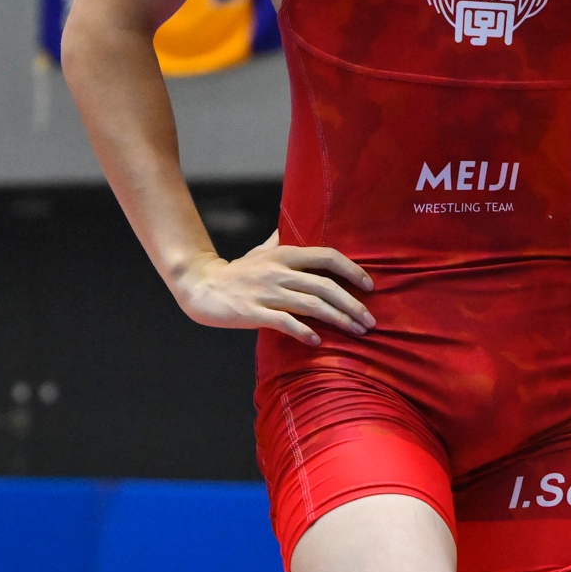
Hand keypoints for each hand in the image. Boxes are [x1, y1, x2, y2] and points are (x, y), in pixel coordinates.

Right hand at [174, 232, 373, 346]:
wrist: (201, 286)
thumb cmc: (235, 272)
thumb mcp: (260, 252)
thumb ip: (278, 243)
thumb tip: (290, 229)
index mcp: (284, 255)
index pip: (326, 256)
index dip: (351, 270)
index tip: (369, 286)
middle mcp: (279, 271)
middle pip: (325, 286)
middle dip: (352, 304)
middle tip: (370, 321)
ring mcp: (266, 292)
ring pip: (311, 305)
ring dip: (338, 320)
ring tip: (356, 332)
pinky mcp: (253, 312)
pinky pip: (285, 322)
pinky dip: (304, 332)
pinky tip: (318, 342)